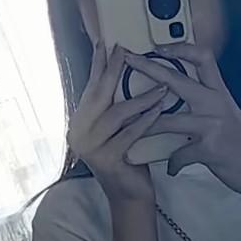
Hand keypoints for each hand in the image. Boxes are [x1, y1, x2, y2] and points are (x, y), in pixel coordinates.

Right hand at [67, 37, 168, 205]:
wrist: (130, 197)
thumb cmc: (129, 160)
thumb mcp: (119, 130)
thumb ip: (115, 108)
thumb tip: (123, 72)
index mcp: (80, 123)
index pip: (89, 88)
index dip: (98, 65)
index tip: (106, 42)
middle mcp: (79, 133)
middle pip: (98, 94)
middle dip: (113, 70)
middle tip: (127, 50)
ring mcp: (90, 147)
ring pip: (116, 113)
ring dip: (140, 97)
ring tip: (161, 85)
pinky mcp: (107, 159)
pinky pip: (129, 133)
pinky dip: (146, 120)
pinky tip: (160, 110)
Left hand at [124, 45, 240, 193]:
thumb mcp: (227, 115)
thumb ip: (207, 103)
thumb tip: (181, 95)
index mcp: (220, 93)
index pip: (203, 58)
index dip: (181, 48)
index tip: (158, 46)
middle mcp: (215, 104)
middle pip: (177, 80)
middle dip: (149, 68)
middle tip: (129, 60)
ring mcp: (212, 126)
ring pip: (168, 120)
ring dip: (145, 126)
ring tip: (129, 129)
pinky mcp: (209, 150)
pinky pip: (180, 154)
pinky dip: (172, 163)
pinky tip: (170, 168)